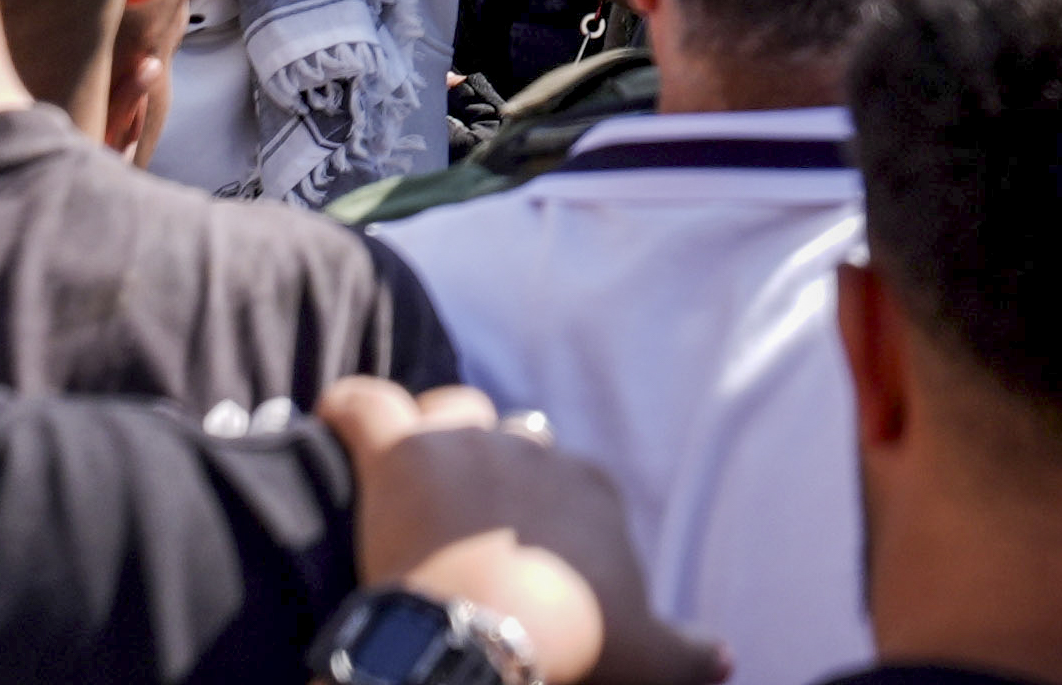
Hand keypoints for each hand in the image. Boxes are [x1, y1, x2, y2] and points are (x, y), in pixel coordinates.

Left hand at [322, 379, 724, 684]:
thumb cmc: (571, 646)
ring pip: (449, 410)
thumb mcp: (646, 657)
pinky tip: (334, 415)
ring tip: (413, 472)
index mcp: (590, 490)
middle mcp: (535, 450)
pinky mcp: (402, 452)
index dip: (543, 507)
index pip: (567, 476)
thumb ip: (689, 652)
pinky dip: (348, 407)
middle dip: (491, 466)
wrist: (486, 641)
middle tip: (465, 519)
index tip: (526, 549)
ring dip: (433, 432)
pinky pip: (365, 404)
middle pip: (511, 436)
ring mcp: (467, 444)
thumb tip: (727, 658)